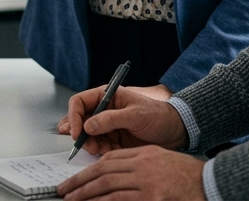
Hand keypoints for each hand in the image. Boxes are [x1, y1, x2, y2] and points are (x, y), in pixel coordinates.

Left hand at [58, 146, 204, 199]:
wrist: (212, 184)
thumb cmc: (189, 178)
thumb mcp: (162, 164)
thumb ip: (140, 169)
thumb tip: (114, 182)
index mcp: (144, 155)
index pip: (110, 160)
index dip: (90, 170)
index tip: (76, 179)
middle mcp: (143, 165)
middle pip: (104, 171)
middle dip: (80, 182)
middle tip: (64, 191)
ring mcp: (147, 182)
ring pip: (107, 186)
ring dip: (85, 194)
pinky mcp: (152, 197)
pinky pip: (120, 200)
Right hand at [61, 85, 187, 156]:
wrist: (174, 132)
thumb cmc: (158, 116)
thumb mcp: (135, 115)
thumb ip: (111, 119)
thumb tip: (88, 125)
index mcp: (107, 96)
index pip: (79, 102)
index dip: (74, 117)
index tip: (76, 132)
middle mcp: (104, 110)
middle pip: (81, 122)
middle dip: (82, 135)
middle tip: (89, 147)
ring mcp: (108, 126)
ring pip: (89, 137)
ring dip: (93, 145)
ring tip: (103, 151)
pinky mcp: (113, 140)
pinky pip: (100, 147)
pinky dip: (102, 152)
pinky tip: (112, 152)